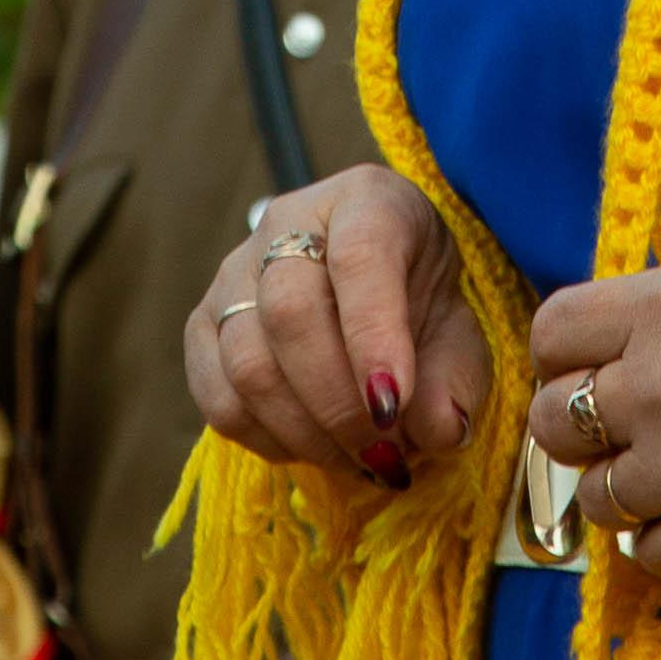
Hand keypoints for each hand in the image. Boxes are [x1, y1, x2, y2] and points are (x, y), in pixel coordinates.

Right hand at [185, 166, 491, 491]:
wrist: (379, 288)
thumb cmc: (421, 301)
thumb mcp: (458, 328)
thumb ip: (455, 377)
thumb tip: (436, 431)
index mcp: (366, 202)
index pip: (359, 258)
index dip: (372, 337)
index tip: (392, 406)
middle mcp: (288, 224)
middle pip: (290, 313)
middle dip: (338, 403)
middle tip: (383, 451)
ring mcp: (233, 274)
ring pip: (249, 364)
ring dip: (307, 432)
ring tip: (359, 458)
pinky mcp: (202, 326)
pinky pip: (219, 399)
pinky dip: (270, 440)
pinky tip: (316, 446)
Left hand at [528, 248, 660, 577]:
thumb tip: (639, 337)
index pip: (553, 333)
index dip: (565, 355)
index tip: (588, 369)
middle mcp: (658, 386)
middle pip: (554, 421)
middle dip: (581, 428)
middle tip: (627, 433)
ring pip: (597, 495)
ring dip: (628, 489)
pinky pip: (646, 554)